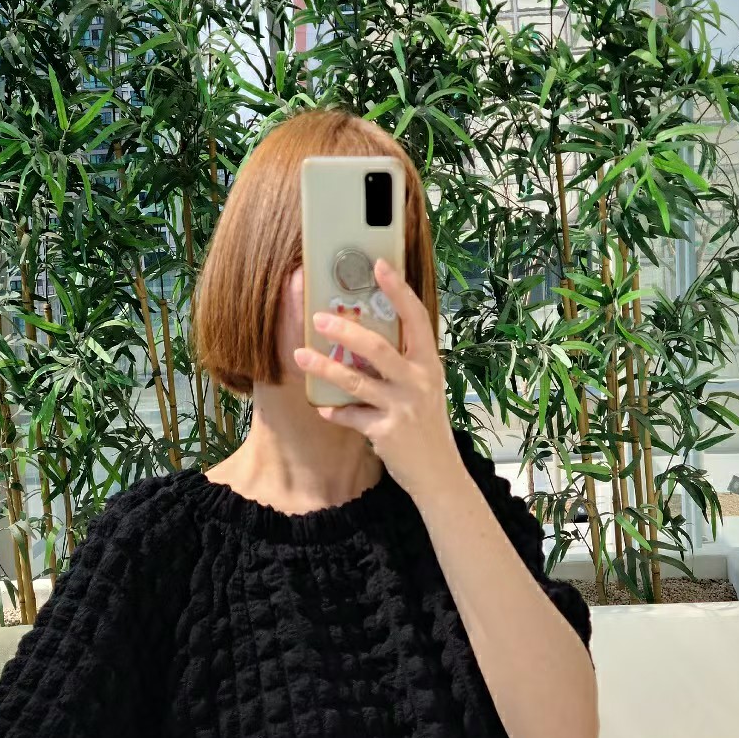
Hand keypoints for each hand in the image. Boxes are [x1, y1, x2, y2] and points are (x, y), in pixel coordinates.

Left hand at [292, 257, 458, 498]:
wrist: (438, 473)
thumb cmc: (426, 425)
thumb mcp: (424, 389)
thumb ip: (402, 364)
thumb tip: (365, 337)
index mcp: (428, 364)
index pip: (416, 318)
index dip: (399, 290)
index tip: (380, 265)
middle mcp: (418, 382)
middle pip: (379, 348)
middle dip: (346, 330)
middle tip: (319, 317)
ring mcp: (403, 407)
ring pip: (357, 381)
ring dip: (325, 367)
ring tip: (301, 355)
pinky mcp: (386, 432)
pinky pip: (352, 416)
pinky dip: (335, 411)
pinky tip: (322, 407)